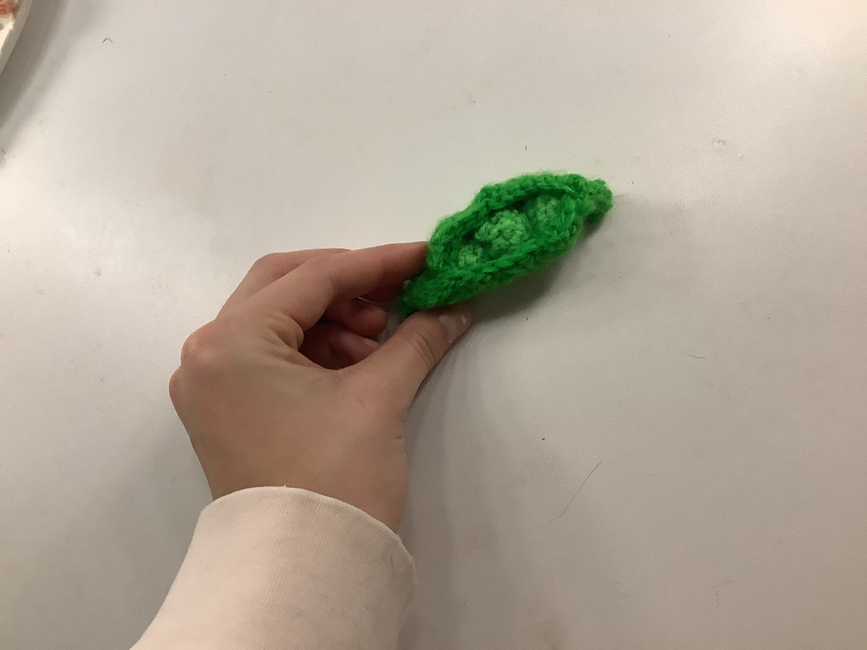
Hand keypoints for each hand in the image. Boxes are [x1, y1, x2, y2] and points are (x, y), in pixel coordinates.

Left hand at [169, 243, 472, 530]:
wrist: (304, 569)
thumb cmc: (333, 480)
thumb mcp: (378, 399)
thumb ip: (416, 339)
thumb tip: (454, 308)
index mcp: (229, 342)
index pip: (312, 278)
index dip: (376, 263)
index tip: (425, 256)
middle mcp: (207, 354)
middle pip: (283, 286)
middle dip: (348, 286)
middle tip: (399, 295)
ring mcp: (210, 383)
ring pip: (277, 319)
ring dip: (333, 318)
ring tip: (381, 341)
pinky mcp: (224, 408)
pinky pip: (271, 355)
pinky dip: (316, 348)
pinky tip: (358, 363)